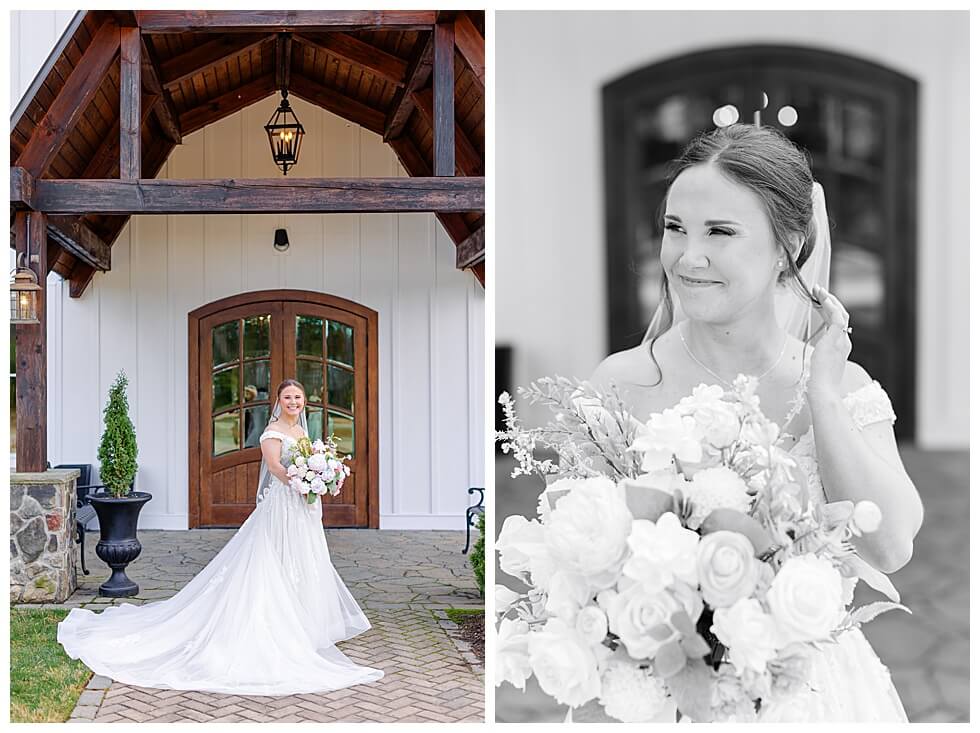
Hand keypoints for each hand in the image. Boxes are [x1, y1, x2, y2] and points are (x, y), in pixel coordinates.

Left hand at [806, 284, 850, 399]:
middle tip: (818, 291)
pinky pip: (837, 319)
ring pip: (840, 313)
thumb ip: (818, 355)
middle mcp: (844, 342)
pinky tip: (822, 299)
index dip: (829, 311)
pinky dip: (831, 307)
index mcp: (841, 347)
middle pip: (841, 315)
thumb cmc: (818, 382)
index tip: (819, 301)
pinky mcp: (836, 340)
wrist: (823, 391)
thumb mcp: (818, 365)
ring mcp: (841, 341)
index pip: (838, 323)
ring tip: (818, 290)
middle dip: (830, 302)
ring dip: (829, 300)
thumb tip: (812, 354)